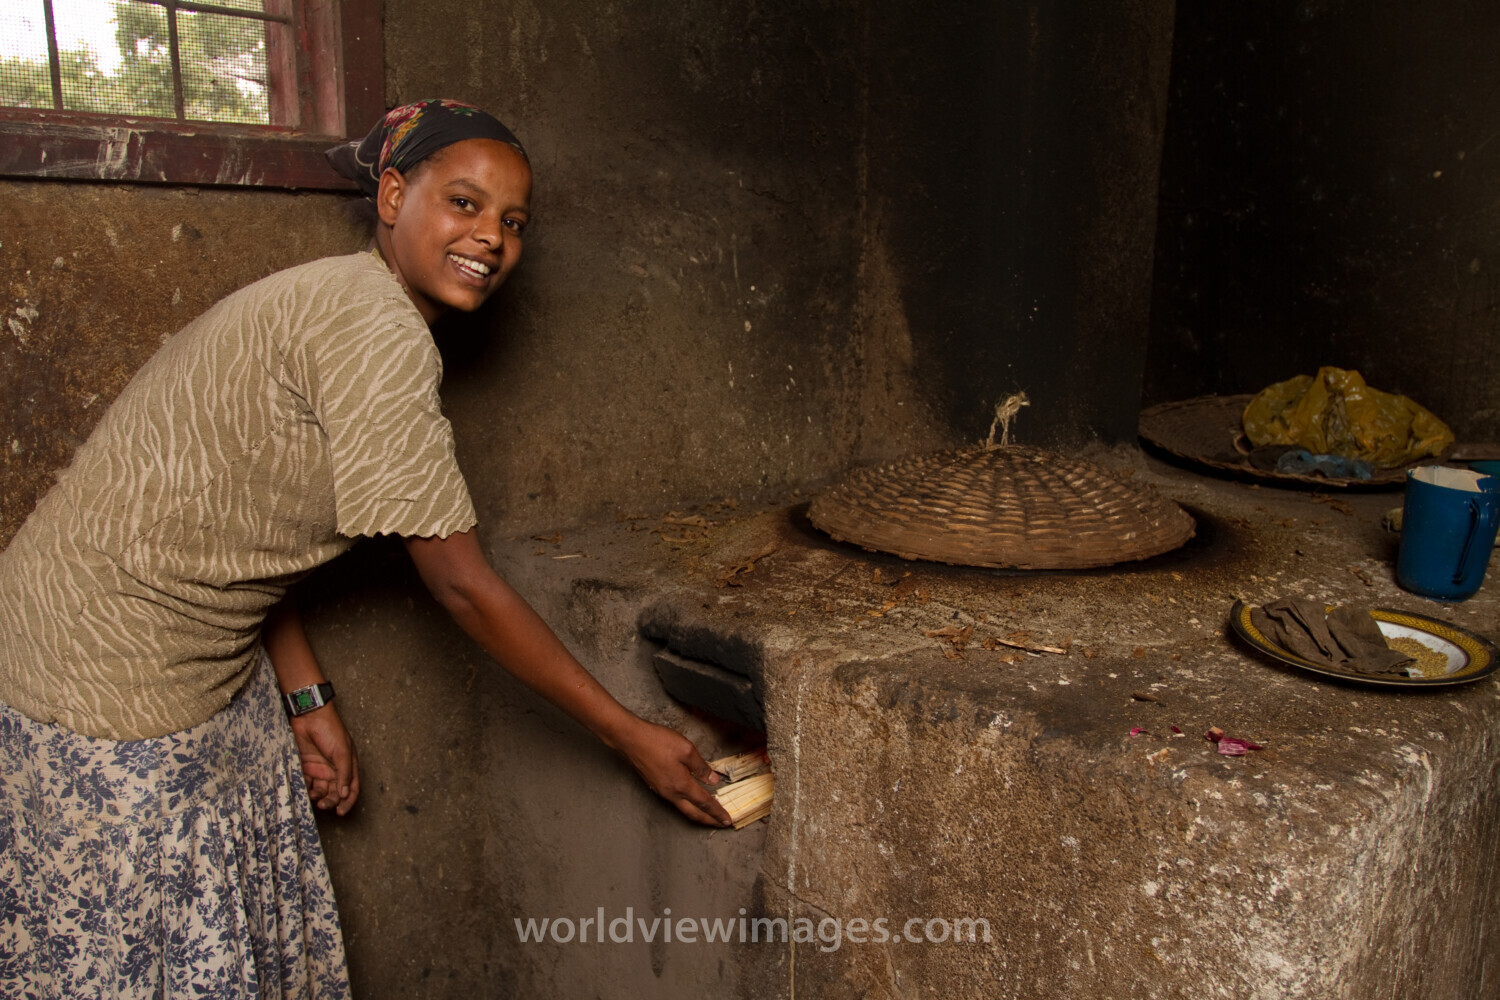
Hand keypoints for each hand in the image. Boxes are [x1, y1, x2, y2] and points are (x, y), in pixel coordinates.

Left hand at [288, 704, 359, 815]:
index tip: (341, 812)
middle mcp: (334, 769)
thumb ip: (344, 774)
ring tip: (312, 796)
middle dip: (331, 801)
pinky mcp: (305, 766)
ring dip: (317, 797)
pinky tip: (303, 790)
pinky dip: (304, 789)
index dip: (348, 801)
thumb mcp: (342, 752)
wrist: (309, 716)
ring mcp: (319, 768)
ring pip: (320, 790)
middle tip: (324, 805)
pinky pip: (305, 783)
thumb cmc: (330, 729)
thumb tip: (345, 793)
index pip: (351, 788)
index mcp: (348, 765)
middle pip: (335, 792)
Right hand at [617, 719, 732, 827]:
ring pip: (683, 809)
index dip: (718, 813)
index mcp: (681, 785)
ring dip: (698, 815)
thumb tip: (714, 780)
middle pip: (694, 814)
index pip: (705, 803)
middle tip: (721, 825)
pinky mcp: (655, 786)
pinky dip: (687, 806)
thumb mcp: (686, 750)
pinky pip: (675, 802)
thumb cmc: (657, 741)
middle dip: (709, 821)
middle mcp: (671, 793)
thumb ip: (701, 767)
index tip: (728, 821)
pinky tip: (690, 800)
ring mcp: (662, 791)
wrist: (630, 740)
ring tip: (709, 816)